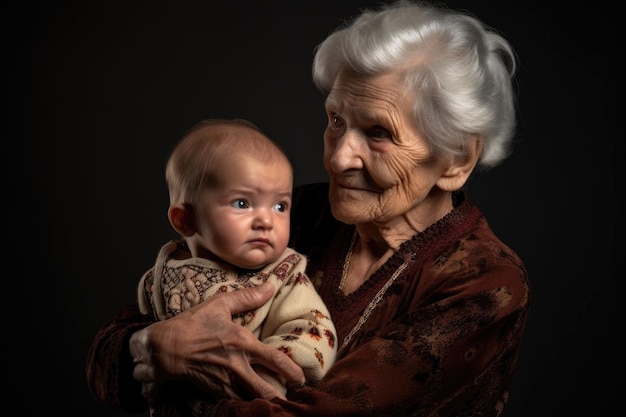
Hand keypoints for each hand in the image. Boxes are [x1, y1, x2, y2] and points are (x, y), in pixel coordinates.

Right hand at [129, 282, 305, 401]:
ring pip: (251, 400)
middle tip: (292, 397)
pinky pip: (235, 402)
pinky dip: (245, 403)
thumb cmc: (192, 324)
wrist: (162, 347)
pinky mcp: (214, 391)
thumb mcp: (219, 305)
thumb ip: (247, 297)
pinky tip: (251, 402)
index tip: (302, 377)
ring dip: (263, 401)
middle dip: (281, 397)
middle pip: (266, 390)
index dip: (291, 370)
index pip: (274, 359)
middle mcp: (236, 366)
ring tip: (275, 402)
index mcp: (242, 343)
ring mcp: (225, 381)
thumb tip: (271, 285)